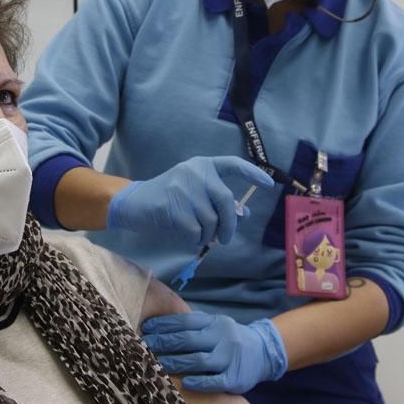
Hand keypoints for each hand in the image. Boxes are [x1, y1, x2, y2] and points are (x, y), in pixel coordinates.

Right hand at [106, 156, 272, 245]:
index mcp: (202, 165)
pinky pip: (196, 230)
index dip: (252, 173)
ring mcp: (183, 188)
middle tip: (225, 238)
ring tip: (198, 235)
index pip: (232, 164)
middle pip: (226, 201)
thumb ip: (216, 199)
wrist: (134, 203)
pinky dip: (195, 239)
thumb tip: (243, 213)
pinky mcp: (174, 206)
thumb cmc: (168, 198)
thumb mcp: (193, 193)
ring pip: (211, 220)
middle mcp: (195, 172)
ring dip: (208, 234)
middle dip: (230, 224)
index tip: (269, 184)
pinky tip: (188, 236)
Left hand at [142, 312, 287, 393]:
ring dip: (176, 362)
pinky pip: (216, 381)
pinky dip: (200, 382)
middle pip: (189, 340)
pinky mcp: (236, 378)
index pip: (186, 322)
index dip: (165, 325)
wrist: (264, 353)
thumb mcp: (215, 326)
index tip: (146, 328)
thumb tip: (159, 327)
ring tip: (157, 365)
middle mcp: (222, 337)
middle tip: (144, 346)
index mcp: (215, 323)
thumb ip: (194, 327)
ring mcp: (230, 357)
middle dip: (164, 343)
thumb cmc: (229, 339)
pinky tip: (186, 384)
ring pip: (200, 360)